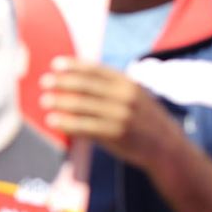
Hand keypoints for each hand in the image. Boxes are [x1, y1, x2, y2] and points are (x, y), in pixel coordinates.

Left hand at [39, 57, 182, 169]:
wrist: (167, 147)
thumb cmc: (143, 120)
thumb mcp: (134, 96)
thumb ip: (111, 87)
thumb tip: (77, 79)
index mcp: (127, 83)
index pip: (96, 70)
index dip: (74, 66)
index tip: (55, 64)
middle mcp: (124, 96)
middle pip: (86, 85)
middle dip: (62, 82)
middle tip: (44, 82)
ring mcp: (121, 115)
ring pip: (83, 105)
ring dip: (60, 102)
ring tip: (45, 100)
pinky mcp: (116, 133)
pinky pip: (86, 126)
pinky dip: (67, 123)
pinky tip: (54, 121)